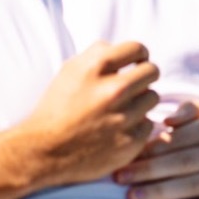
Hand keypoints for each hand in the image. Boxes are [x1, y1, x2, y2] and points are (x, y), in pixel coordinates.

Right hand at [12, 40, 160, 188]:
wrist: (45, 150)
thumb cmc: (56, 108)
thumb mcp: (69, 71)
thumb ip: (96, 55)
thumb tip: (121, 51)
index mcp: (96, 68)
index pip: (137, 48)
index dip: (139, 54)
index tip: (136, 62)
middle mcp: (113, 90)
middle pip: (152, 71)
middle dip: (144, 76)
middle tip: (134, 84)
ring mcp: (124, 117)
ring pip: (152, 97)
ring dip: (140, 101)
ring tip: (121, 108)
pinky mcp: (131, 141)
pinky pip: (148, 124)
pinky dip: (136, 125)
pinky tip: (118, 128)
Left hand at [113, 100, 198, 198]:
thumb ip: (195, 111)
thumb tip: (163, 120)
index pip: (181, 135)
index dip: (150, 145)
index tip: (124, 152)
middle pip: (183, 160)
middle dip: (147, 168)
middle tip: (118, 176)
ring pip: (194, 185)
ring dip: (159, 192)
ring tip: (132, 197)